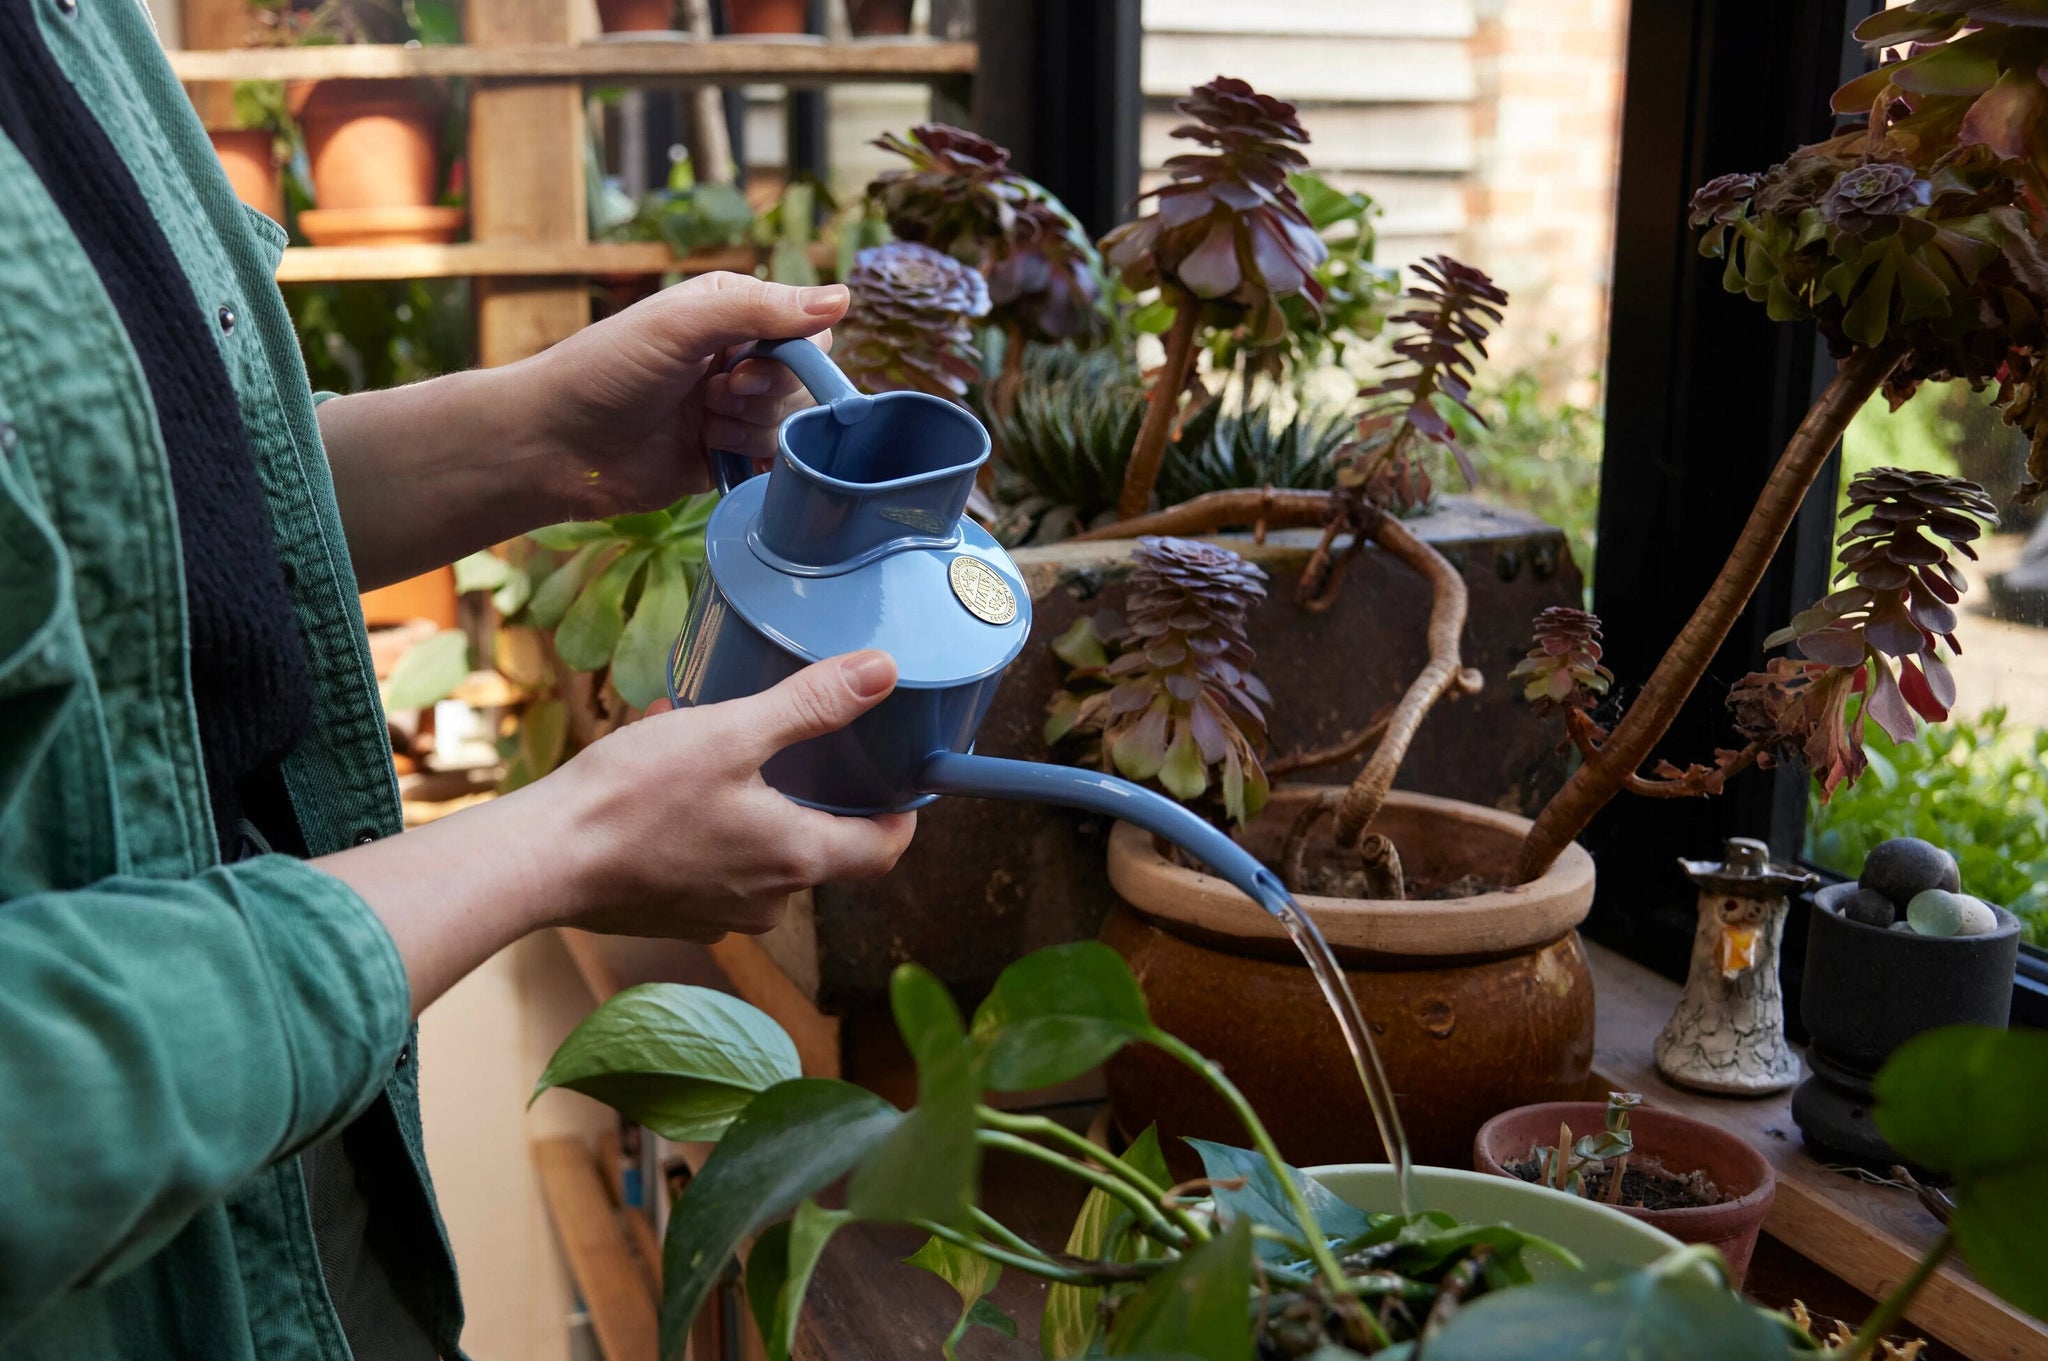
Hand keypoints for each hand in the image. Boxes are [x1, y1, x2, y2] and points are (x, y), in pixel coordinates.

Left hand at [517, 272, 849, 520]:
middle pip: (803, 383)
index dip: (790, 357)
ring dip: (746, 429)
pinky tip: (718, 455)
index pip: (806, 331)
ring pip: (788, 426)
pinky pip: (771, 465)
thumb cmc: (606, 370)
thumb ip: (760, 309)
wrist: (554, 445)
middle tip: (711, 398)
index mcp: (730, 313)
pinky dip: (753, 464)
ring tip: (698, 426)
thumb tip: (843, 298)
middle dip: (763, 396)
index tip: (742, 369)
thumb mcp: (682, 325)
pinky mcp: (724, 458)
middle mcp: (736, 359)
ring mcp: (731, 411)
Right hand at [539, 649, 916, 940]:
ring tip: (719, 747)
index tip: (899, 781)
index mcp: (797, 859)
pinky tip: (670, 781)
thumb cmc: (635, 798)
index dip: (899, 816)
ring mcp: (719, 915)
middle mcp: (768, 900)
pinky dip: (708, 826)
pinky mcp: (675, 916)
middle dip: (811, 795)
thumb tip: (882, 672)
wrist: (541, 862)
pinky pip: (713, 865)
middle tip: (803, 746)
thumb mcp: (730, 733)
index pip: (883, 849)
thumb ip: (811, 705)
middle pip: (820, 848)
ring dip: (751, 804)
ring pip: (761, 854)